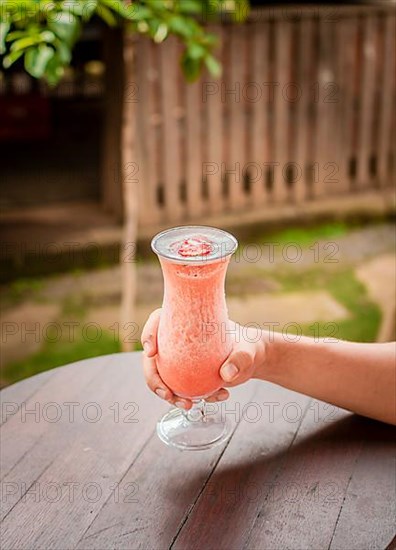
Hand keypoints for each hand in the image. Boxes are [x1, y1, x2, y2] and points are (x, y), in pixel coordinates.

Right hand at [141, 309, 265, 409]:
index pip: (159, 321)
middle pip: (152, 356)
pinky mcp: (186, 376)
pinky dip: (190, 399)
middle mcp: (177, 340)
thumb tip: (226, 374)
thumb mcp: (247, 349)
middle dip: (153, 377)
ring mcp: (180, 359)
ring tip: (188, 404)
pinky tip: (216, 398)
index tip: (151, 352)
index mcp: (185, 322)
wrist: (252, 359)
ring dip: (168, 394)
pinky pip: (179, 389)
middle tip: (166, 393)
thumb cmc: (248, 345)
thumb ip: (240, 359)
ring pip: (161, 376)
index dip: (149, 334)